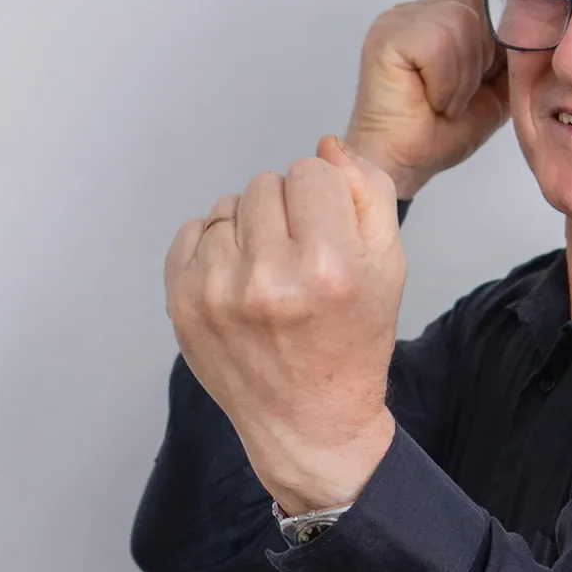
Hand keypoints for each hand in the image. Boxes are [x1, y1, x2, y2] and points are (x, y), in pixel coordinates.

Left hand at [165, 139, 404, 516]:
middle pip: (267, 183)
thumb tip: (325, 147)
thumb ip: (368, 193)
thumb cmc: (351, 346)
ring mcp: (217, 292)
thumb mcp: (388, 268)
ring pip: (228, 204)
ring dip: (250, 230)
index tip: (329, 240)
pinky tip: (239, 283)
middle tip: (299, 264)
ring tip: (270, 277)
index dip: (325, 201)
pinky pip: (193, 230)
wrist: (308, 424)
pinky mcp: (183, 302)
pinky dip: (215, 247)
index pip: (312, 172)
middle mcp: (268, 279)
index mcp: (328, 268)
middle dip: (287, 213)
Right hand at [343, 0, 508, 198]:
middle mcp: (413, 12)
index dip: (490, 44)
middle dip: (477, 60)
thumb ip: (507, 58)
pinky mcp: (387, 38)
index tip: (476, 86)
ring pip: (459, 21)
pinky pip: (437, 43)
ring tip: (444, 104)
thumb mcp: (492, 91)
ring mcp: (396, 21)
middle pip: (473, 5)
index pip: (480, 1)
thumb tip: (532, 32)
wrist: (404, 167)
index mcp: (434, 18)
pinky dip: (445, 82)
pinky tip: (432, 103)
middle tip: (456, 99)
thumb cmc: (438, 133)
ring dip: (461, 76)